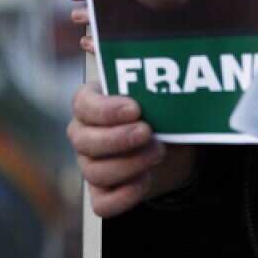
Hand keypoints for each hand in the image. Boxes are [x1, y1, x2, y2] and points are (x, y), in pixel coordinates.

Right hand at [63, 0, 195, 215]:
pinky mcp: (103, 193)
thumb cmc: (161, 113)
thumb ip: (152, 77)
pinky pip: (102, 203)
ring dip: (130, 164)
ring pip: (94, 172)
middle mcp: (83, 135)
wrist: (175, 148)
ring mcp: (90, 165)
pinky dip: (124, 195)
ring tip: (157, 153)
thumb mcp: (157, 92)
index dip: (106, 110)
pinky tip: (145, 181)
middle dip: (119, 139)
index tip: (137, 108)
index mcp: (89, 105)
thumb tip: (169, 54)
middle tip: (150, 133)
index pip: (82, 107)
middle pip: (83, 142)